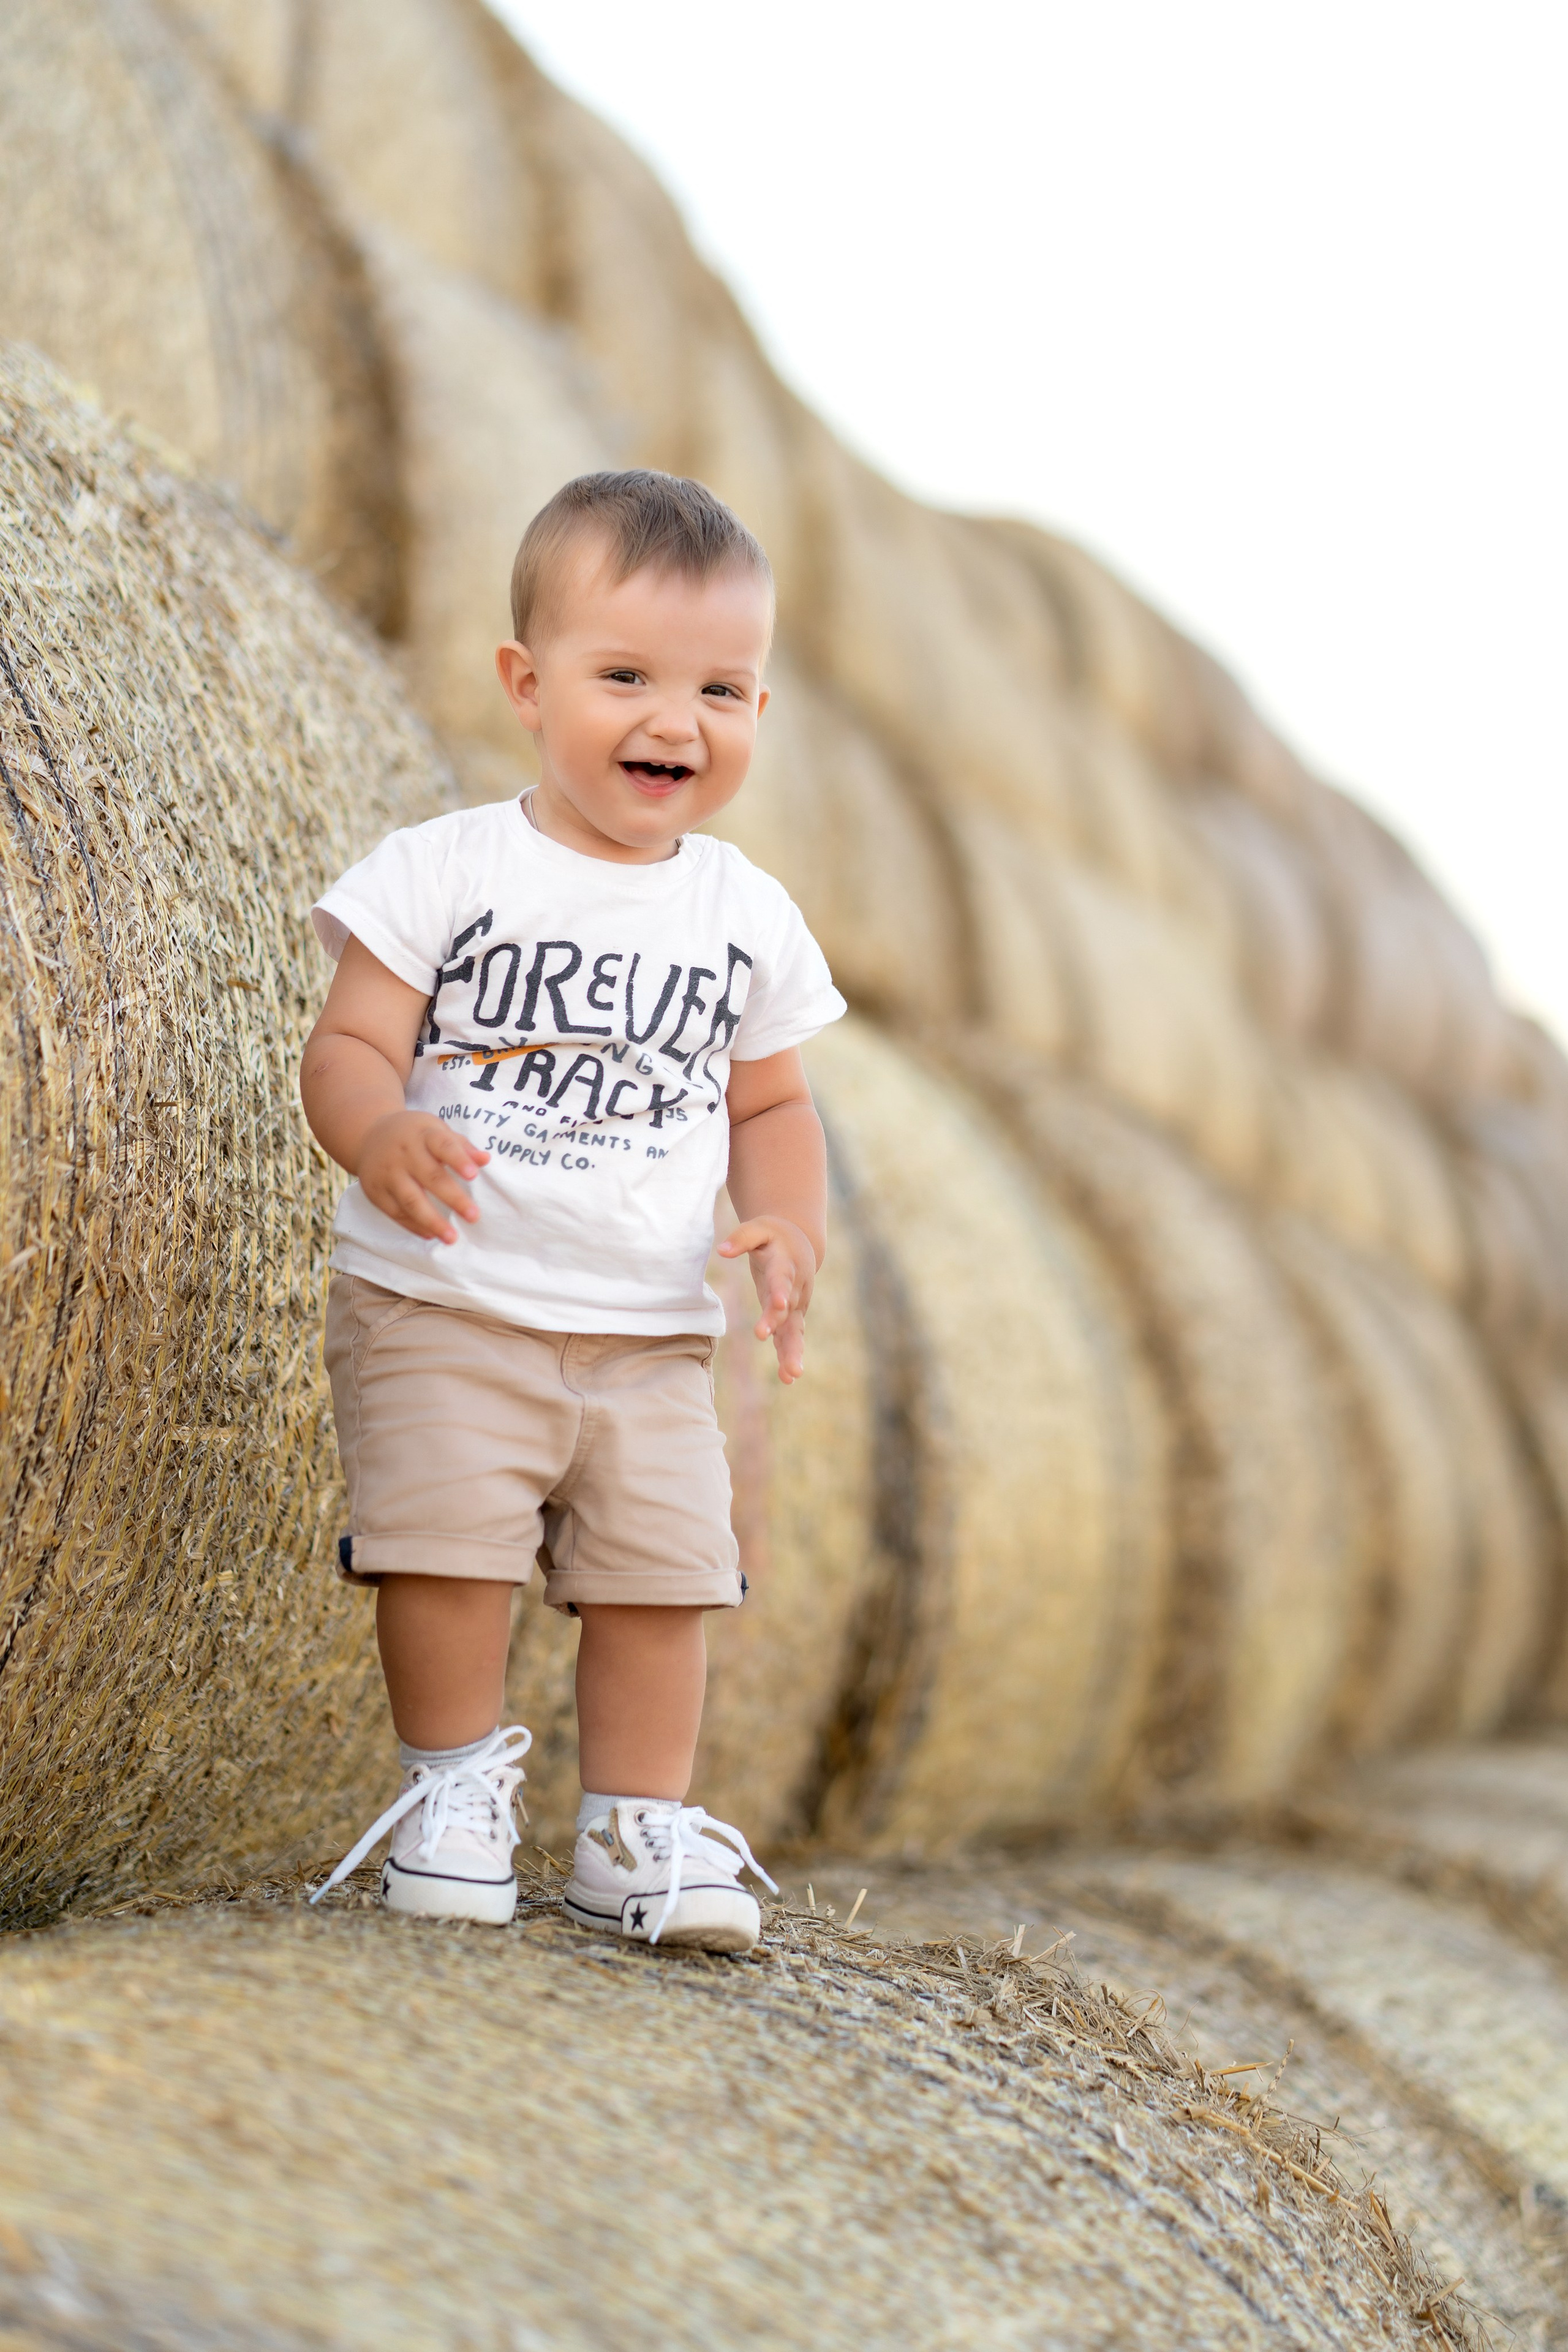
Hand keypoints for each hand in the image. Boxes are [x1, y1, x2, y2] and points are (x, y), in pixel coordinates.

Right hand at [355, 1111, 488, 1243]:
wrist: (368, 1135)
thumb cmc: (414, 1135)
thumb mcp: (435, 1130)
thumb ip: (461, 1146)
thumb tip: (485, 1160)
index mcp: (423, 1134)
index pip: (443, 1145)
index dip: (458, 1160)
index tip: (473, 1175)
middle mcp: (404, 1153)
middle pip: (430, 1177)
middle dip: (453, 1198)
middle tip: (474, 1216)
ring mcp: (388, 1173)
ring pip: (410, 1200)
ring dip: (432, 1221)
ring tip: (451, 1238)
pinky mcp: (375, 1191)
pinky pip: (395, 1212)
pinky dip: (413, 1225)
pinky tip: (431, 1234)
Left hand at [718, 1216, 815, 1382]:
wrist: (799, 1243)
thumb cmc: (773, 1235)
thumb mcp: (758, 1228)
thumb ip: (741, 1239)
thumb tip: (721, 1251)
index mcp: (786, 1264)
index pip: (783, 1278)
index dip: (781, 1290)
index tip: (778, 1303)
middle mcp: (795, 1288)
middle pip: (787, 1308)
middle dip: (778, 1323)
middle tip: (765, 1336)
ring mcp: (796, 1304)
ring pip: (794, 1329)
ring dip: (792, 1351)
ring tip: (791, 1374)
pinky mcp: (793, 1317)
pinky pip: (792, 1338)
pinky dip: (790, 1356)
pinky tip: (788, 1377)